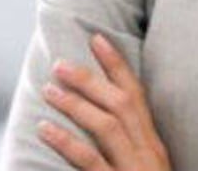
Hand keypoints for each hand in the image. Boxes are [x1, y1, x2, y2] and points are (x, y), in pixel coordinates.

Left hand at [37, 34, 170, 170]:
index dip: (117, 65)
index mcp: (152, 143)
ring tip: (48, 90)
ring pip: (107, 126)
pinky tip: (45, 129)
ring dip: (76, 104)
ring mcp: (134, 167)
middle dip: (91, 80)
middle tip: (60, 64)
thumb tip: (105, 120)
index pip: (136, 95)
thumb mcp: (146, 165)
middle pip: (122, 105)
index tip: (97, 39)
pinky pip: (91, 160)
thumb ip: (130, 146)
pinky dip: (67, 142)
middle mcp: (147, 150)